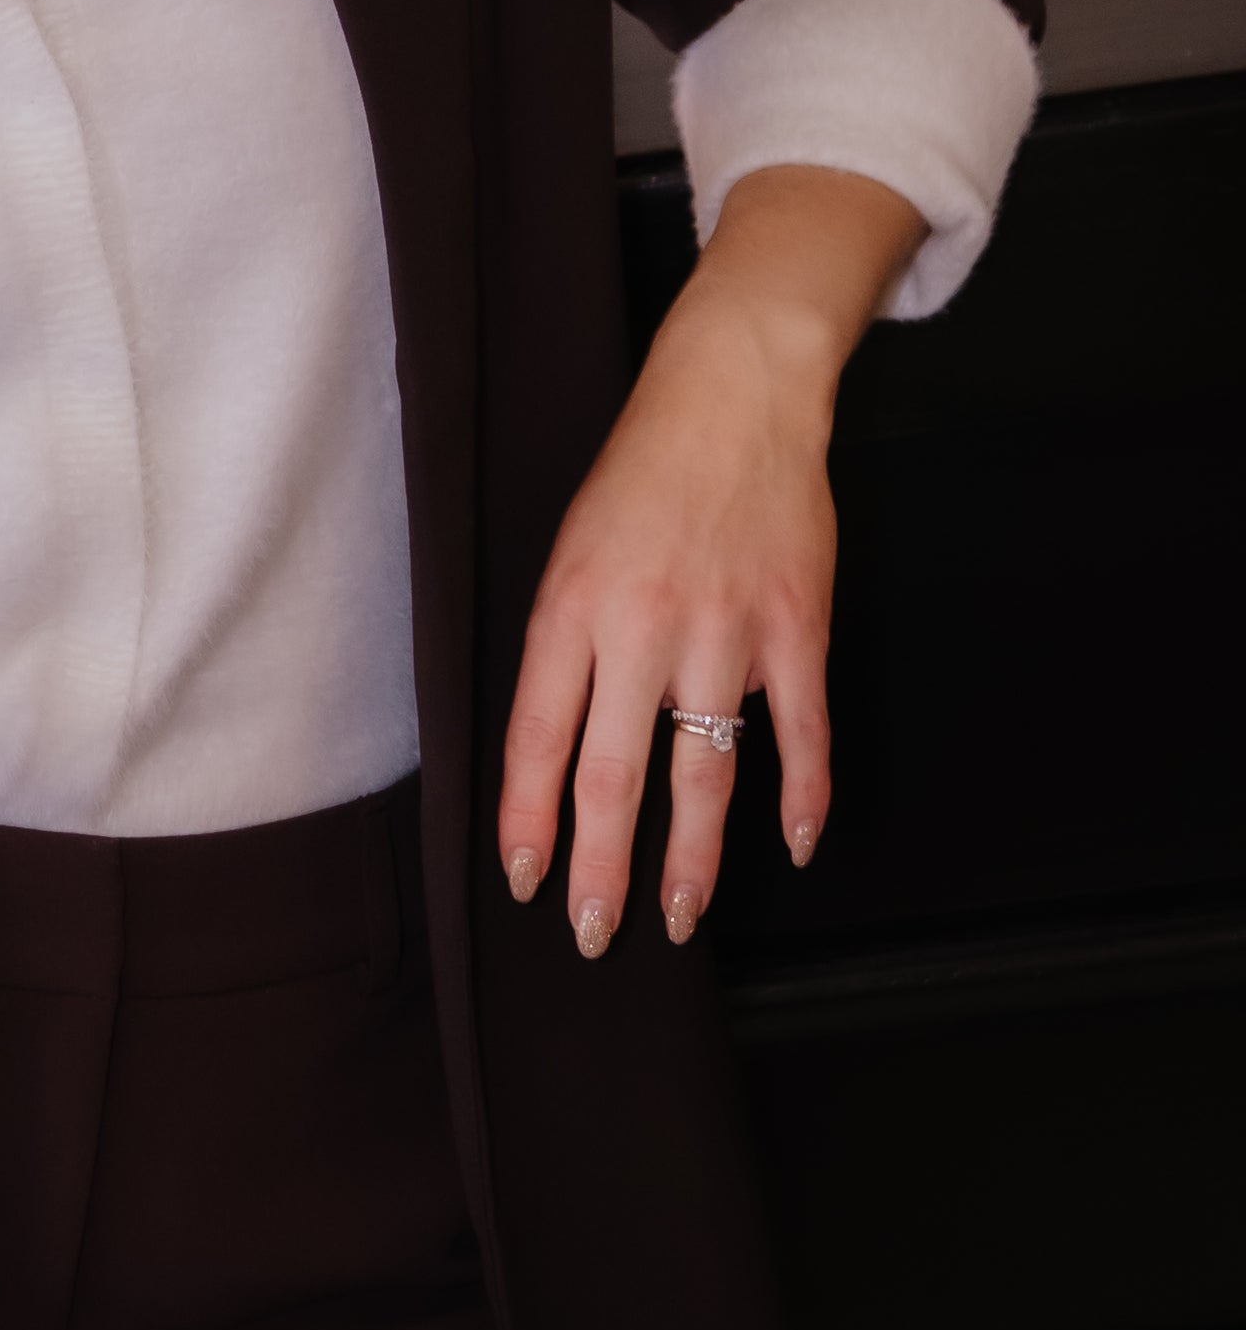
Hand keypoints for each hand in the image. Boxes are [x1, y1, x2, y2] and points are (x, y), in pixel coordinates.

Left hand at [495, 165, 918, 957]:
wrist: (733, 395)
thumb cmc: (640, 476)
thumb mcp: (570, 551)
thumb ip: (569, 648)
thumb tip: (560, 750)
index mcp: (572, 608)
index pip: (538, 739)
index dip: (529, 820)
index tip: (525, 880)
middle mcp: (643, 629)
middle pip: (614, 775)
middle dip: (602, 869)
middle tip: (594, 934)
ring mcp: (726, 632)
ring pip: (706, 772)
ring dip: (692, 858)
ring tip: (679, 917)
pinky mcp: (796, 626)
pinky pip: (801, 730)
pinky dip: (803, 794)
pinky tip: (795, 845)